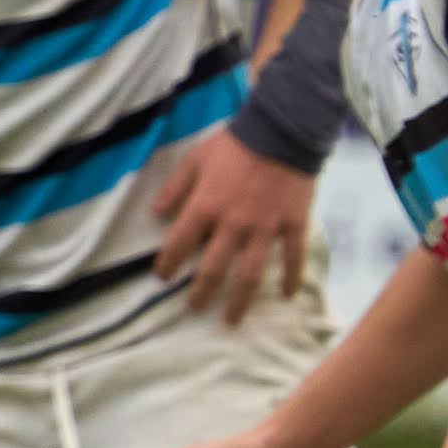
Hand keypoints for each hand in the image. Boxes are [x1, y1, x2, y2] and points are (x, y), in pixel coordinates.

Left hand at [149, 124, 316, 321]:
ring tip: (231, 319)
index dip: (167, 264)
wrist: (282, 128)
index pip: (179, 245)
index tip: (162, 277)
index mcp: (205, 207)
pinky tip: (288, 296)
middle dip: (201, 294)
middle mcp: (233, 225)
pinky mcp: (293, 224)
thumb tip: (154, 213)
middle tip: (193, 309)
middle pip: (213, 270)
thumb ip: (175, 187)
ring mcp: (265, 228)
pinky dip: (291, 278)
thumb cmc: (235, 142)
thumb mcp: (195, 158)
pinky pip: (293, 258)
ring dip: (240, 301)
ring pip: (250, 275)